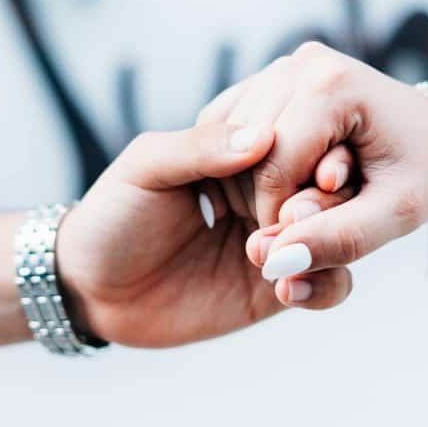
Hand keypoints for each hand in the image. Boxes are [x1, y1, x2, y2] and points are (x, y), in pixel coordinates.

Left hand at [56, 121, 355, 347]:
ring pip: (338, 235)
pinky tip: (286, 291)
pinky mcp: (276, 288)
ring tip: (282, 256)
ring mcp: (277, 241)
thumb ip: (200, 148)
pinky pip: (327, 286)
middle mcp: (267, 192)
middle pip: (328, 187)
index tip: (318, 168)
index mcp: (239, 152)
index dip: (315, 150)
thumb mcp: (146, 168)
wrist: (89, 291)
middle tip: (296, 218)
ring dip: (326, 244)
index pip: (299, 139)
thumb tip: (262, 135)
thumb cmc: (111, 216)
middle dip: (324, 202)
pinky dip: (322, 288)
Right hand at [199, 42, 427, 285]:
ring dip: (258, 185)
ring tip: (308, 198)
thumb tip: (277, 263)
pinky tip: (289, 180)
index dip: (280, 219)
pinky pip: (233, 132)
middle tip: (312, 221)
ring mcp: (285, 66)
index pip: (272, 168)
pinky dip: (248, 166)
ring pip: (234, 144)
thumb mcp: (397, 214)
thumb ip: (340, 240)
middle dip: (270, 201)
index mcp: (331, 86)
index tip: (308, 241)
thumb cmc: (427, 171)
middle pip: (249, 155)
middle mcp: (301, 63)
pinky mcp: (273, 78)